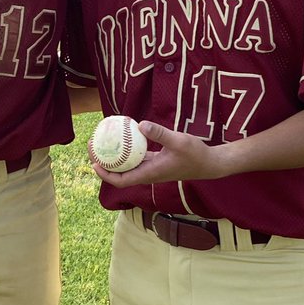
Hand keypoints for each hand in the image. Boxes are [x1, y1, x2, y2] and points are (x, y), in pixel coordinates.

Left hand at [91, 121, 230, 186]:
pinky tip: (125, 136)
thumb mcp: (178, 140)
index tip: (94, 162)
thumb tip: (140, 124)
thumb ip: (160, 133)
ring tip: (103, 141)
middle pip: (120, 173)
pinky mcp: (156, 162)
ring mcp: (151, 168)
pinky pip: (137, 157)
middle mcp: (148, 173)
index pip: (121, 180)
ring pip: (128, 165)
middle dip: (104, 162)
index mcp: (149, 174)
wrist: (210, 163)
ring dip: (115, 156)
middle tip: (93, 146)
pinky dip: (129, 150)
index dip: (105, 174)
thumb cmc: (195, 154)